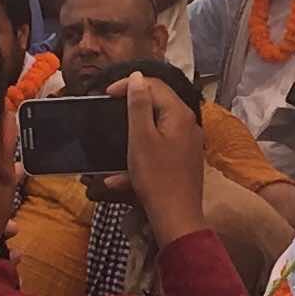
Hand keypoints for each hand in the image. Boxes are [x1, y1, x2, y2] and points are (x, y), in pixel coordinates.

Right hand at [116, 71, 206, 246]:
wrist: (177, 219)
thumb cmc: (156, 178)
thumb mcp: (141, 138)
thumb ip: (138, 105)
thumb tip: (136, 76)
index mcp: (179, 114)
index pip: (154, 85)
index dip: (129, 84)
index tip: (106, 95)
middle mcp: (188, 124)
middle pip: (158, 103)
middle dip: (130, 107)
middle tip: (108, 114)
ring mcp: (188, 143)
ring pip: (156, 128)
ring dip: (132, 135)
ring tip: (113, 143)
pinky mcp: (183, 161)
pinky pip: (159, 149)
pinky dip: (140, 157)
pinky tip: (118, 178)